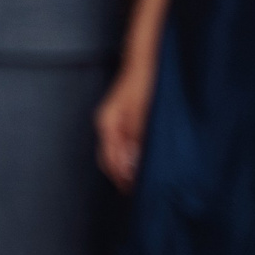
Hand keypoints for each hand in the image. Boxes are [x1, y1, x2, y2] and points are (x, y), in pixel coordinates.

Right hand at [97, 56, 156, 189]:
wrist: (147, 60)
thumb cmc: (146, 85)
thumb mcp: (143, 116)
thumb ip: (136, 141)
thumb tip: (131, 166)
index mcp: (107, 125)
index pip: (109, 161)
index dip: (123, 180)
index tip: (139, 194)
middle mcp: (106, 124)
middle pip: (108, 159)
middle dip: (123, 176)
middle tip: (142, 193)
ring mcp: (113, 120)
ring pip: (115, 151)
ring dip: (127, 166)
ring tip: (145, 180)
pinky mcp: (123, 117)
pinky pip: (122, 142)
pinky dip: (131, 155)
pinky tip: (144, 159)